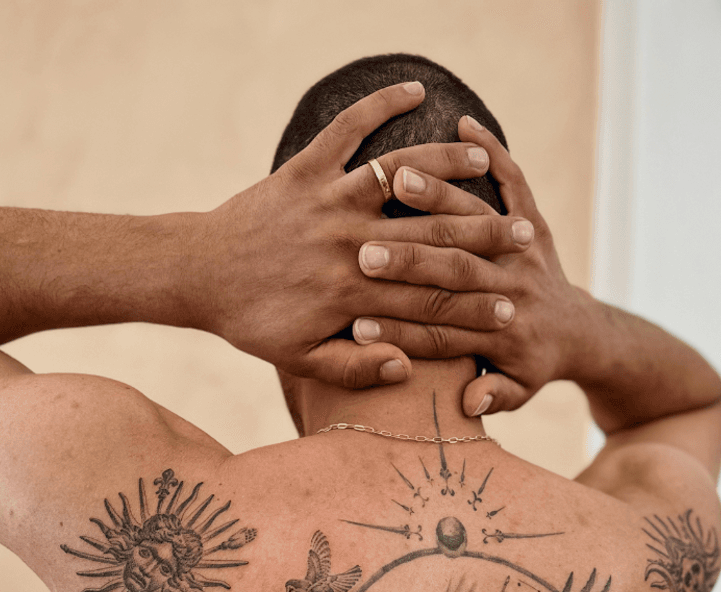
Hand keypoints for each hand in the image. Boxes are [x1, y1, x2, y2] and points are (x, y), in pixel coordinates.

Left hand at [193, 84, 534, 389]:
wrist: (198, 275)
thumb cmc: (251, 323)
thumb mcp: (301, 360)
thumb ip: (355, 368)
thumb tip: (406, 369)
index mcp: (353, 294)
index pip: (426, 299)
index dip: (471, 304)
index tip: (511, 304)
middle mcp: (349, 243)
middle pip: (429, 234)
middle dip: (481, 232)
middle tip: (522, 232)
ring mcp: (328, 200)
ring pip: (399, 174)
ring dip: (445, 162)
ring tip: (479, 157)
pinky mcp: (305, 170)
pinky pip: (348, 129)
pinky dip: (380, 105)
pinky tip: (413, 92)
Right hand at [348, 114, 588, 414]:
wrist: (579, 332)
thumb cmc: (530, 366)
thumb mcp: (515, 393)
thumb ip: (492, 396)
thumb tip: (471, 404)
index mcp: (500, 334)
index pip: (442, 331)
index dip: (399, 331)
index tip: (357, 324)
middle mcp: (513, 288)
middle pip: (455, 272)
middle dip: (409, 261)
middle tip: (363, 251)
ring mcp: (525, 251)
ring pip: (479, 219)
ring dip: (440, 198)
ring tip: (400, 179)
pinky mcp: (533, 222)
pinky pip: (516, 182)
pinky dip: (496, 151)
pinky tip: (464, 125)